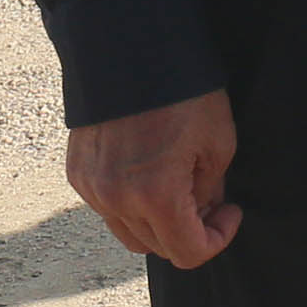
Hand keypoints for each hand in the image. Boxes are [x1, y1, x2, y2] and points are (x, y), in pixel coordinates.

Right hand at [67, 90, 241, 268]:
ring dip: (157, 222)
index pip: (186, 253)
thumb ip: (209, 190)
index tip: (229, 213)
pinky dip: (131, 204)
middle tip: (209, 199)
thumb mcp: (217, 143)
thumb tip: (203, 212)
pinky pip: (107, 208)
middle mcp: (115, 199)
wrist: (131, 54)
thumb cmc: (183, 94)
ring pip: (128, 231)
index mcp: (155, 195)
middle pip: (156, 247)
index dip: (216, 240)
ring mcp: (91, 188)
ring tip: (179, 185)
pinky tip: (150, 173)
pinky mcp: (77, 173)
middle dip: (187, 232)